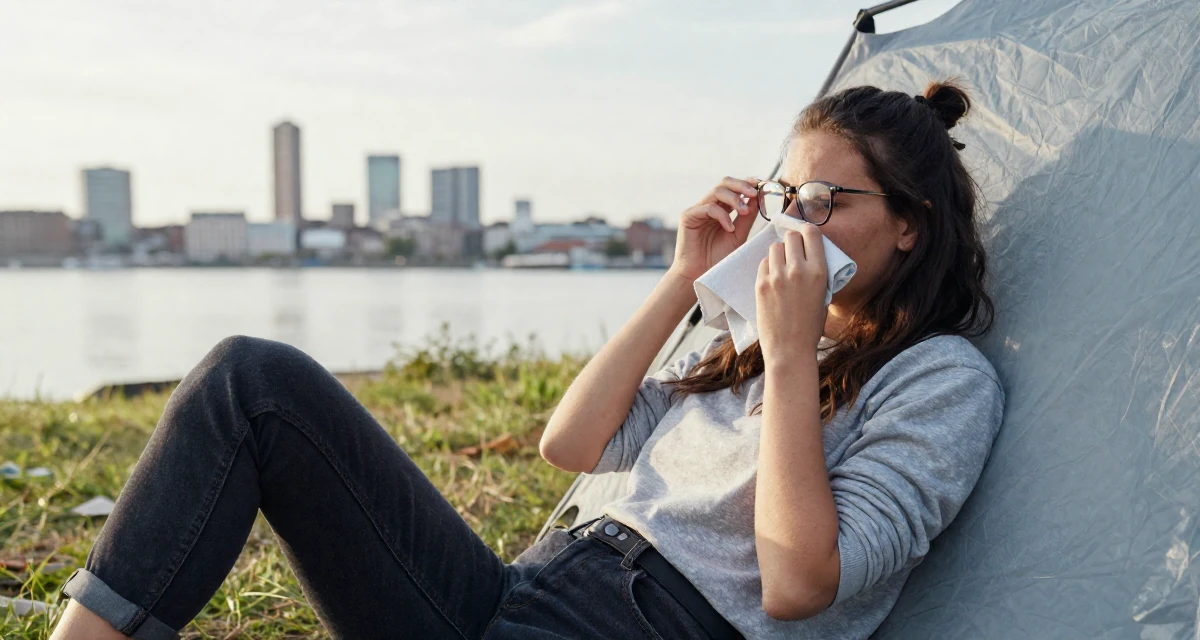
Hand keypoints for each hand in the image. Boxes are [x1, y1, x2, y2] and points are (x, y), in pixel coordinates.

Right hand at [668, 176, 758, 281]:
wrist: (700, 275)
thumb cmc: (718, 258)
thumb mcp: (739, 236)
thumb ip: (747, 218)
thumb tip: (757, 198)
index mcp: (722, 208)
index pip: (734, 188)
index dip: (748, 183)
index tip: (763, 185)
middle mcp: (709, 205)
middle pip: (725, 182)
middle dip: (742, 185)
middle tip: (754, 193)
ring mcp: (698, 210)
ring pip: (717, 191)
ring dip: (734, 198)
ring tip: (744, 212)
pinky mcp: (688, 216)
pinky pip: (708, 207)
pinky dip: (722, 216)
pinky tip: (729, 228)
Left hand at [756, 224, 827, 361]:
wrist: (790, 349)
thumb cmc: (810, 326)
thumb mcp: (824, 295)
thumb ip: (817, 272)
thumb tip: (808, 254)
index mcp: (818, 271)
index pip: (811, 233)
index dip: (807, 232)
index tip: (804, 236)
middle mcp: (797, 269)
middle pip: (790, 237)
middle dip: (791, 242)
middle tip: (792, 253)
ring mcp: (777, 277)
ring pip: (774, 248)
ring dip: (778, 254)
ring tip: (781, 267)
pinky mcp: (761, 285)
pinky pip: (763, 264)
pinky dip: (768, 267)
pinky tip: (773, 280)